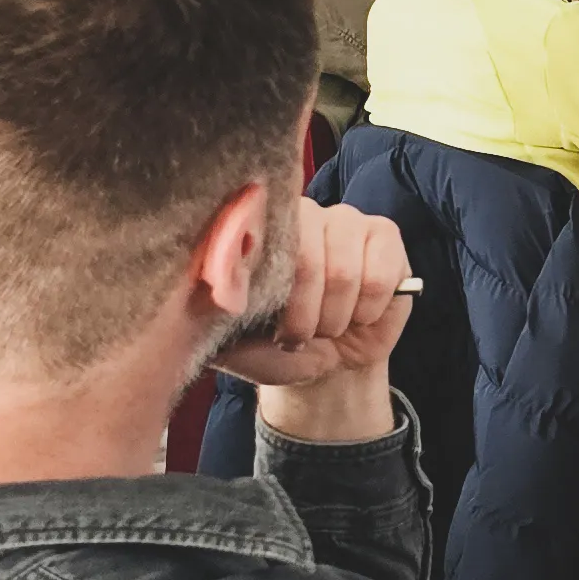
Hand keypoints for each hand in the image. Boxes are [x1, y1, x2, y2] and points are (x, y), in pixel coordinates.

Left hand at [222, 200, 409, 439]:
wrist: (325, 366)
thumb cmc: (273, 346)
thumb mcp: (231, 340)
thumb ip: (209, 311)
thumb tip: (193, 286)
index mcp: (260, 228)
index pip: (261, 237)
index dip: (272, 288)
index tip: (271, 324)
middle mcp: (305, 213)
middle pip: (306, 258)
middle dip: (304, 314)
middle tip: (299, 336)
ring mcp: (348, 220)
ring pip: (344, 271)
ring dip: (335, 317)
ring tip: (328, 327)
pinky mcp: (385, 236)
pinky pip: (380, 276)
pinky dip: (367, 310)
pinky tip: (359, 315)